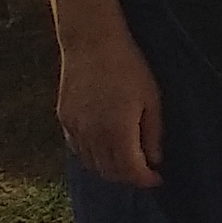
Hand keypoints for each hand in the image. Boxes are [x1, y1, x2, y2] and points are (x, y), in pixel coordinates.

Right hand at [58, 27, 162, 187]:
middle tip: (145, 173)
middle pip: (109, 172)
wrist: (91, 43)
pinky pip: (78, 150)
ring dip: (110, 170)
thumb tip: (154, 160)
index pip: (130, 170)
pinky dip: (92, 157)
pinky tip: (105, 151)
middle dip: (129, 177)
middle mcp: (92, 135)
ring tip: (128, 164)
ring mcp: (74, 129)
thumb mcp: (152, 98)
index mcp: (117, 131)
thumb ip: (152, 133)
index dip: (145, 179)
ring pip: (91, 164)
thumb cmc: (129, 67)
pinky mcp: (64, 120)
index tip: (157, 179)